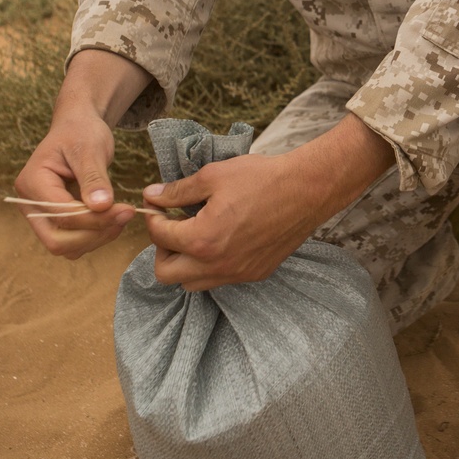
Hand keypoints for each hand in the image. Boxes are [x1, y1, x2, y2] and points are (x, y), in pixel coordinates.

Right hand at [13, 49, 152, 258]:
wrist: (78, 127)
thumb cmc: (81, 132)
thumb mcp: (90, 149)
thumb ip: (94, 179)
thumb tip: (101, 207)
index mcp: (32, 182)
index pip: (62, 216)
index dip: (95, 219)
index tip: (126, 210)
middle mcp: (29, 203)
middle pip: (57, 240)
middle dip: (93, 234)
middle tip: (124, 216)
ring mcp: (40, 214)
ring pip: (66, 246)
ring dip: (96, 238)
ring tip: (121, 215)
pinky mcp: (54, 219)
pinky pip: (73, 241)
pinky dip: (94, 236)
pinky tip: (112, 218)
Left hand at [144, 113, 394, 290]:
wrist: (306, 190)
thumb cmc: (261, 178)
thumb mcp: (213, 176)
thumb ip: (177, 190)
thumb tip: (151, 196)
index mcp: (202, 239)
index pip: (159, 237)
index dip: (153, 218)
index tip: (158, 207)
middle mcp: (216, 265)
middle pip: (166, 274)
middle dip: (162, 249)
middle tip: (172, 227)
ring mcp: (237, 274)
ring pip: (191, 283)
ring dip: (184, 263)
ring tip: (195, 235)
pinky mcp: (254, 274)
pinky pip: (220, 280)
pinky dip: (210, 266)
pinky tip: (221, 240)